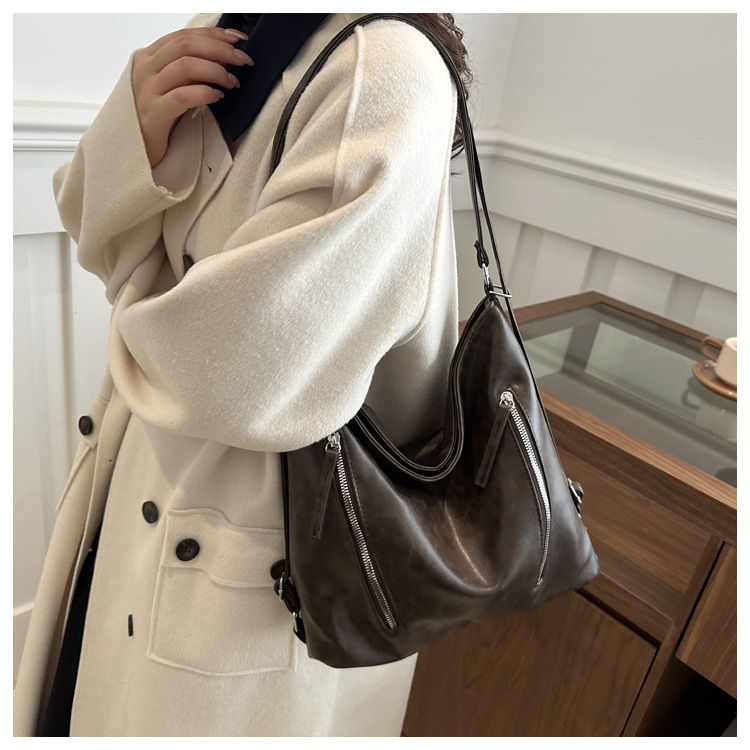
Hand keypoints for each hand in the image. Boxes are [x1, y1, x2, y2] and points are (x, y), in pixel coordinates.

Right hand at [132, 27, 253, 167]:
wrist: (134, 150)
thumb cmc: (158, 118)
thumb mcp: (170, 87)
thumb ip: (187, 70)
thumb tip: (222, 57)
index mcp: (148, 57)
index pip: (183, 35)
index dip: (213, 34)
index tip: (238, 39)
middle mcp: (145, 69)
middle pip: (186, 46)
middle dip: (220, 50)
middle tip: (243, 60)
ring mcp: (147, 90)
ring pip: (185, 66)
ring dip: (216, 71)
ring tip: (233, 83)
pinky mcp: (154, 113)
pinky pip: (183, 96)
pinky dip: (204, 93)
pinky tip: (218, 96)